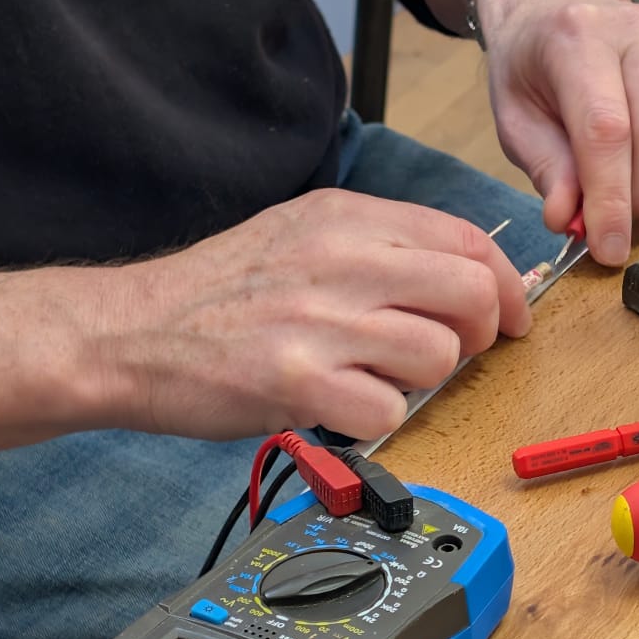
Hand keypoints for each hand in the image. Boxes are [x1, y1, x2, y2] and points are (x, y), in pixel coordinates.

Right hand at [95, 191, 530, 441]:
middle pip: (470, 292)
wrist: (128, 332)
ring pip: (439, 354)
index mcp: (346, 218)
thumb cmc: (219, 294)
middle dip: (481, 333)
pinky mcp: (298, 379)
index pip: (466, 239)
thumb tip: (463, 274)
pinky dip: (377, 421)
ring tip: (378, 378)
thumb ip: (378, 247)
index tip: (510, 316)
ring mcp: (321, 320)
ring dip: (424, 380)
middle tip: (456, 353)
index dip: (505, 285)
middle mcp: (340, 259)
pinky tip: (341, 407)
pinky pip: (389, 410)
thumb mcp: (299, 236)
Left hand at [480, 0, 638, 266]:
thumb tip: (572, 220)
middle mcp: (636, 30)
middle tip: (617, 217)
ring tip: (636, 178)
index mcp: (577, 38)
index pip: (607, 130)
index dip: (612, 199)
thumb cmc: (533, 64)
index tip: (608, 248)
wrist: (557, 5)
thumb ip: (547, 170)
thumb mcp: (514, 118)